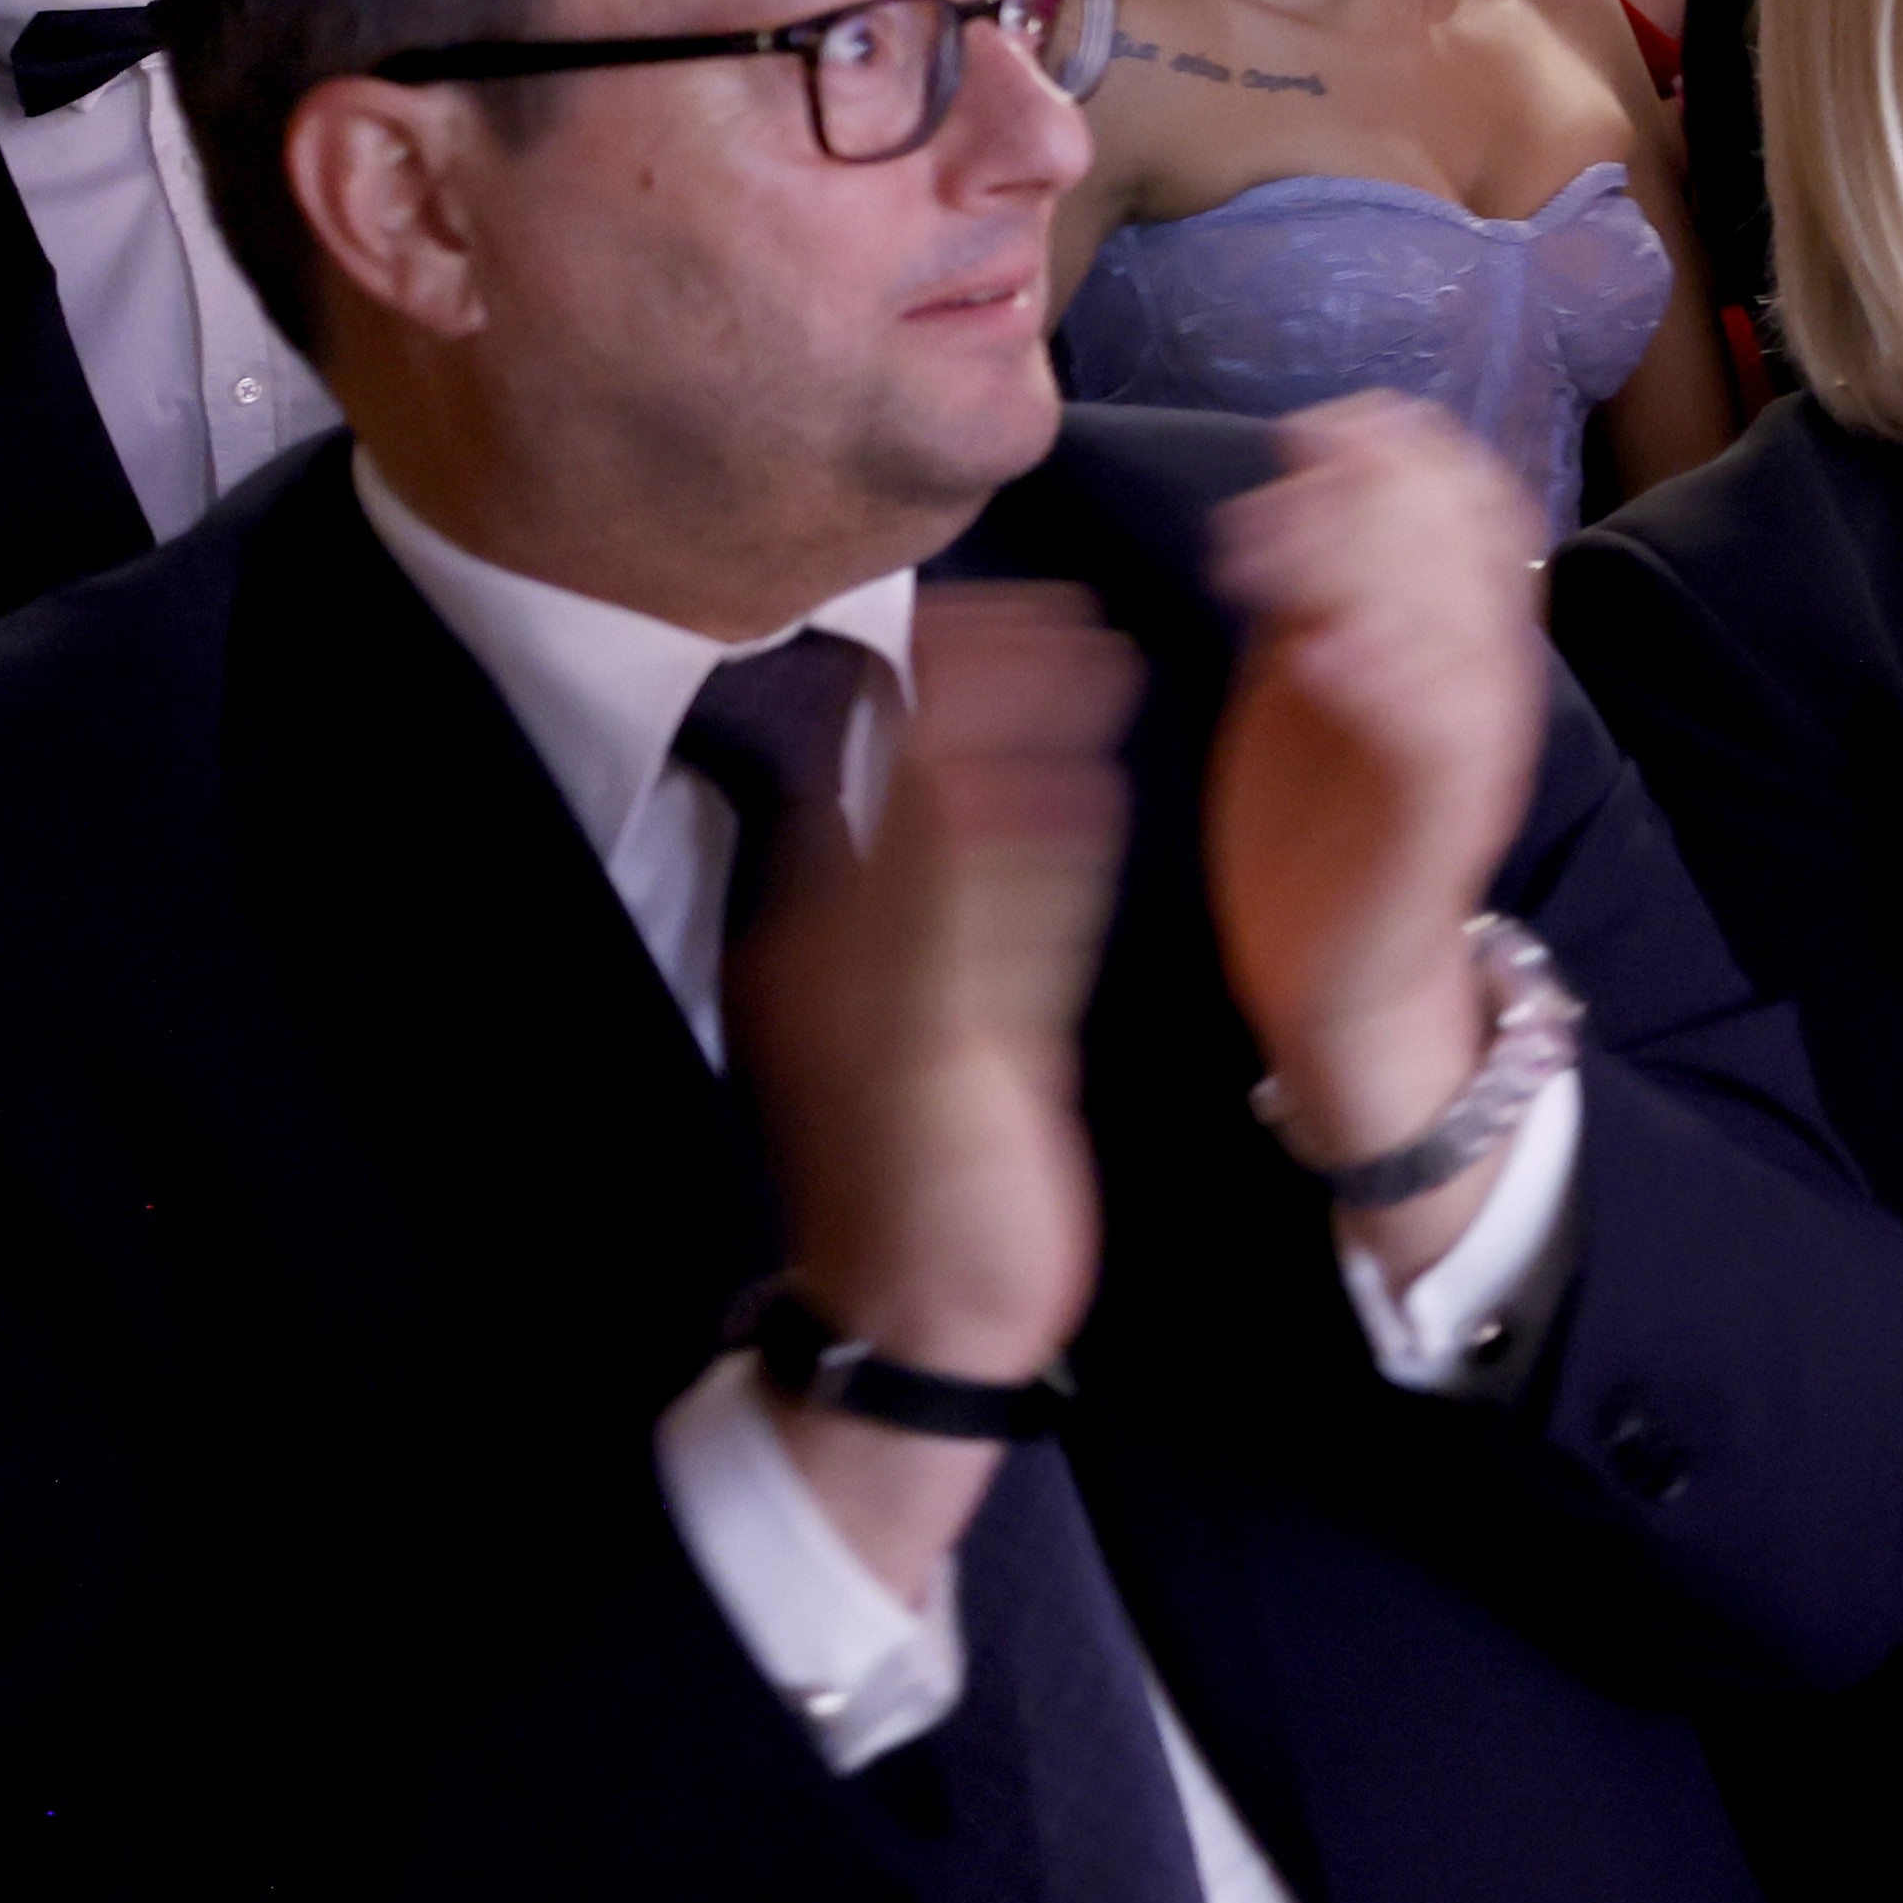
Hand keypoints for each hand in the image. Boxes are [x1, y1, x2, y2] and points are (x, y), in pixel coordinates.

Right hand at [739, 583, 1138, 1596]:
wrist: (908, 1320)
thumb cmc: (923, 1149)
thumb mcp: (897, 1005)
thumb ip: (911, 901)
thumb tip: (934, 781)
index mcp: (825, 938)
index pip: (872, 787)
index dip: (934, 686)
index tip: (995, 591)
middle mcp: (836, 961)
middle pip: (897, 792)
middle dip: (969, 685)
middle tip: (1040, 582)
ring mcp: (878, 1016)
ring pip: (941, 846)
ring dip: (1007, 738)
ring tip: (1076, 639)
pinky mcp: (941, 1077)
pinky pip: (988, 950)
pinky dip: (1031, 859)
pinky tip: (1078, 784)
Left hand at [1201, 400, 1556, 1200]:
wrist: (1341, 985)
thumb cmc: (1315, 833)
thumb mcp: (1302, 688)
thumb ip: (1310, 599)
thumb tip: (1294, 483)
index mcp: (1459, 638)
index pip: (1473, 502)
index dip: (1404, 449)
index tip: (1315, 428)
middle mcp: (1487, 680)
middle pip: (1471, 541)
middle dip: (1373, 495)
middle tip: (1271, 505)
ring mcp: (1475, 750)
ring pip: (1464, 619)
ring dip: (1371, 569)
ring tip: (1272, 564)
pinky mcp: (1445, 823)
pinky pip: (1443, 734)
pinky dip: (1390, 681)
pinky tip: (1317, 654)